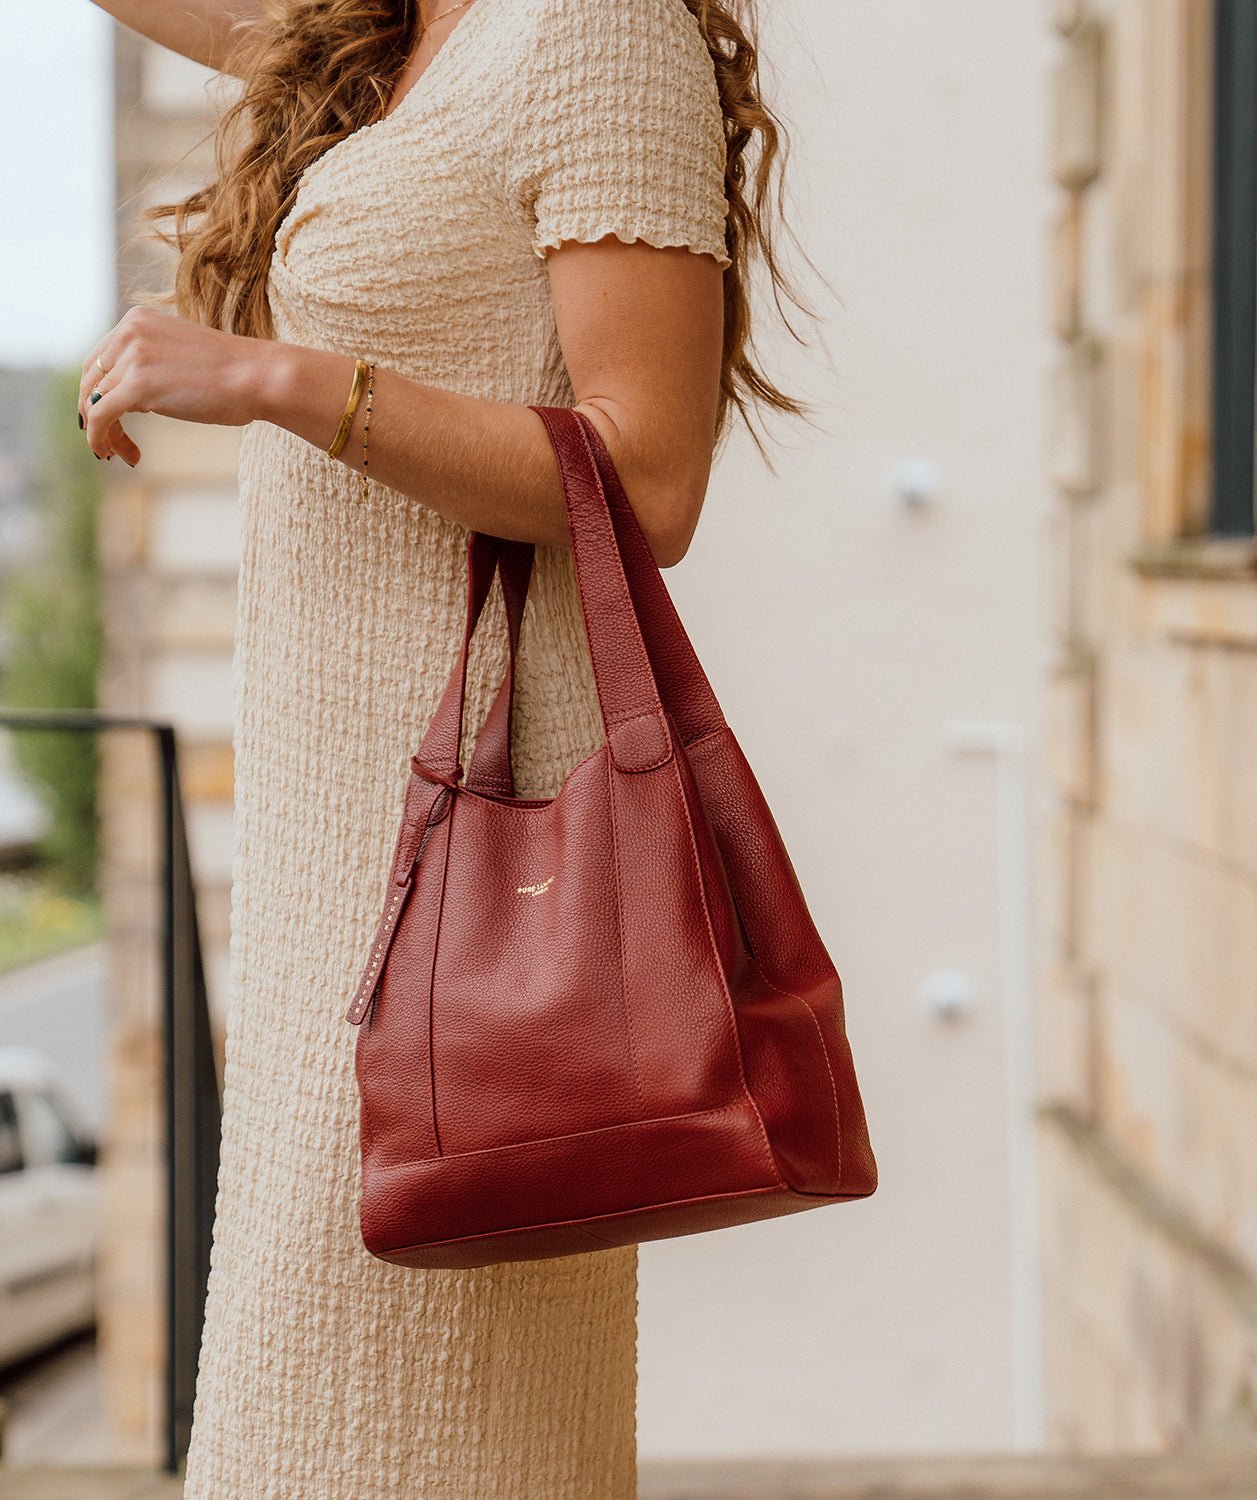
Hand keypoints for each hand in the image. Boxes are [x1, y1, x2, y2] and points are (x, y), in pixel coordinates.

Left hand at [79, 306, 271, 464]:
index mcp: (138, 320)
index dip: (97, 394)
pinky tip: (113, 454)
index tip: (113, 421)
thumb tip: (134, 394)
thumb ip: (153, 362)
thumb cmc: (234, 375)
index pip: (99, 360)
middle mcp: (129, 332)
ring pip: (94, 402)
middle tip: (111, 443)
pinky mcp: (138, 385)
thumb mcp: (182, 355)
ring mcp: (132, 357)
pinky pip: (100, 416)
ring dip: (104, 434)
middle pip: (90, 380)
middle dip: (94, 415)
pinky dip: (100, 438)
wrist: (259, 377)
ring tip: (121, 454)